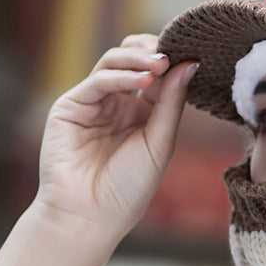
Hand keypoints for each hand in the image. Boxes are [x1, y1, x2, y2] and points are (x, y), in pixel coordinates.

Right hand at [34, 33, 198, 241]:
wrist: (92, 216)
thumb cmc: (129, 186)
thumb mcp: (160, 141)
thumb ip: (172, 102)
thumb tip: (191, 63)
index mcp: (143, 111)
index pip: (158, 74)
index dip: (174, 60)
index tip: (194, 52)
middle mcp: (118, 103)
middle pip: (134, 59)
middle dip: (154, 50)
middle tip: (174, 51)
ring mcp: (94, 102)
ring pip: (114, 61)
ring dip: (139, 58)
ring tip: (161, 63)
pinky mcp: (71, 106)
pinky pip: (98, 80)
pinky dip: (122, 75)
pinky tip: (143, 79)